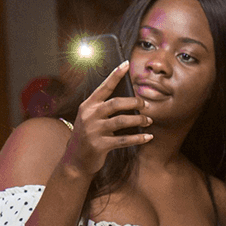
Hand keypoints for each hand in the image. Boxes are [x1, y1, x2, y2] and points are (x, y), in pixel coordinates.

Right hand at [59, 61, 152, 176]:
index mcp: (88, 105)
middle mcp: (89, 115)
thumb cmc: (88, 136)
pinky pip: (124, 140)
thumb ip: (103, 107)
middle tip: (145, 105)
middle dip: (134, 102)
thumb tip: (129, 98)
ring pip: (122, 121)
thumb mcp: (90, 118)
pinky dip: (139, 138)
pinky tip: (148, 137)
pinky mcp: (100, 145)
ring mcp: (93, 130)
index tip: (126, 64)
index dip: (115, 75)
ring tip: (149, 120)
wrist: (76, 161)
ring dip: (139, 120)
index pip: (104, 87)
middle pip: (116, 103)